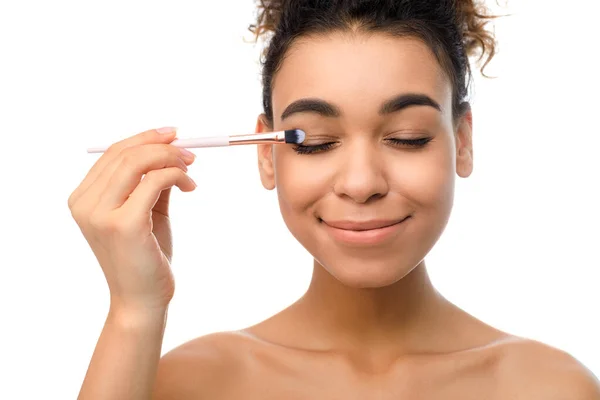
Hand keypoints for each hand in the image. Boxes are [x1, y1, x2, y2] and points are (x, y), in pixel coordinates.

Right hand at [68, 127, 196, 311]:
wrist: (142, 300)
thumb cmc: (145, 257)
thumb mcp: (146, 212)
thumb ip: (151, 182)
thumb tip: (172, 150)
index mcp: (83, 198)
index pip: (113, 152)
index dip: (145, 137)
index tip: (174, 135)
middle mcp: (85, 203)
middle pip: (125, 153)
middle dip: (162, 145)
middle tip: (190, 152)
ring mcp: (100, 214)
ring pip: (138, 162)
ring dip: (172, 158)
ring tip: (191, 169)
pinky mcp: (123, 224)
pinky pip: (155, 182)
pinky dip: (177, 176)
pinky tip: (190, 186)